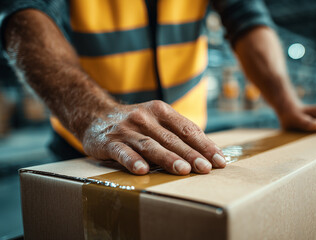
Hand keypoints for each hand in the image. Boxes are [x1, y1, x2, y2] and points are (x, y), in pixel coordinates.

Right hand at [82, 100, 225, 174]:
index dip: (205, 145)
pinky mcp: (109, 142)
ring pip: (151, 145)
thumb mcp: (156, 120)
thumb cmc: (135, 123)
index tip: (219, 160)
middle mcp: (145, 118)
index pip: (188, 129)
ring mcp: (127, 129)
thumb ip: (177, 133)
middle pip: (172, 139)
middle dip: (192, 154)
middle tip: (206, 169)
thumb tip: (208, 152)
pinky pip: (123, 152)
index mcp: (161, 111)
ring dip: (168, 158)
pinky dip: (133, 160)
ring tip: (183, 170)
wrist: (95, 114)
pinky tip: (143, 170)